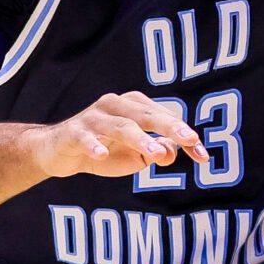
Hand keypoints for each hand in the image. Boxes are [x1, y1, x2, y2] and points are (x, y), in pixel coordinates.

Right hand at [34, 92, 207, 179]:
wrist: (61, 154)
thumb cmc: (104, 151)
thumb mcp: (136, 156)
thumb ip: (156, 151)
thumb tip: (171, 151)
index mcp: (135, 107)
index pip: (166, 119)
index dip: (185, 138)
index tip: (203, 157)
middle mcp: (116, 105)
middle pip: (147, 115)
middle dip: (170, 127)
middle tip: (189, 139)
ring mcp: (94, 117)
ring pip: (121, 126)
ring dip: (139, 139)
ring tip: (155, 154)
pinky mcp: (74, 132)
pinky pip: (85, 137)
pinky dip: (93, 145)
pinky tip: (101, 156)